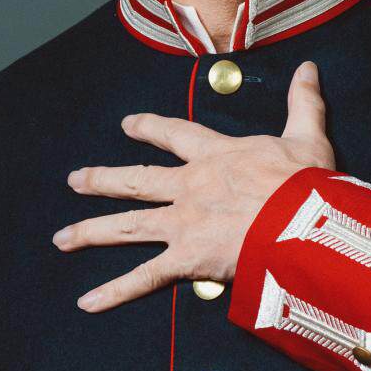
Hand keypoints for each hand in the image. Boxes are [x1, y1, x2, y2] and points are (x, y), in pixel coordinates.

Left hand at [52, 58, 334, 311]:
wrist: (301, 223)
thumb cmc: (306, 184)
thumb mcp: (308, 138)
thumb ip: (303, 103)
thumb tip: (309, 67)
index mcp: (216, 156)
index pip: (175, 135)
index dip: (150, 128)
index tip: (128, 125)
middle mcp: (189, 187)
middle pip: (136, 181)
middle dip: (102, 180)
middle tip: (75, 180)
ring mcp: (182, 223)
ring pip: (127, 226)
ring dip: (91, 231)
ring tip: (62, 238)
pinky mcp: (185, 258)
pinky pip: (143, 278)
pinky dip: (114, 292)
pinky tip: (86, 302)